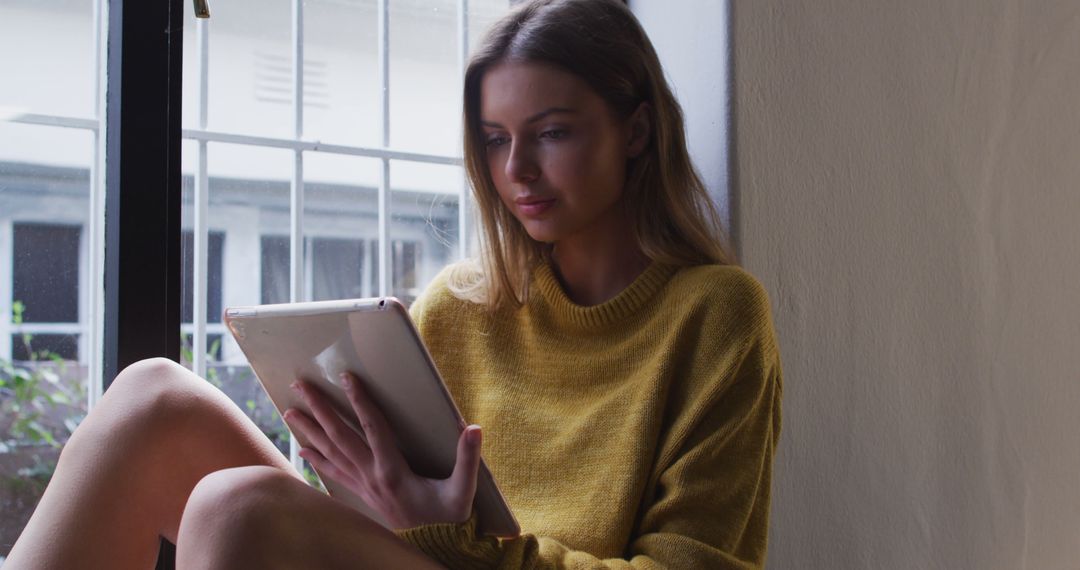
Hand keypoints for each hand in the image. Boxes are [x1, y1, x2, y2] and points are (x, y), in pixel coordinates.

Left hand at [281, 372, 481, 528]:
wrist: (433, 546)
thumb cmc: (447, 517)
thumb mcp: (463, 490)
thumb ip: (468, 459)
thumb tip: (473, 428)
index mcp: (394, 470)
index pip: (373, 427)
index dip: (360, 400)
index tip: (347, 377)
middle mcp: (372, 475)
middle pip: (340, 436)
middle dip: (319, 409)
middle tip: (300, 385)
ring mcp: (364, 485)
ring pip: (331, 452)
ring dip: (310, 430)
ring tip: (290, 411)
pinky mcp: (363, 493)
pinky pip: (334, 472)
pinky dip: (317, 459)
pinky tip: (303, 448)